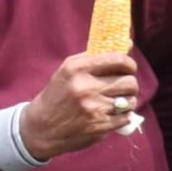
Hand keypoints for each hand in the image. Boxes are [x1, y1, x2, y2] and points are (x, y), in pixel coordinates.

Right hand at [18, 51, 141, 160]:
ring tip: (114, 102)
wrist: (41, 128)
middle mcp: (85, 87)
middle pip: (129, 81)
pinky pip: (126, 117)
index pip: (119, 60)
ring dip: (127, 101)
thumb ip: (97, 57)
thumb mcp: (69, 70)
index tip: (128, 68)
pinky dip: (122, 116)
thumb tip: (129, 43)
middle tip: (120, 87)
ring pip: (131, 100)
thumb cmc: (58, 95)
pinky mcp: (99, 125)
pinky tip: (110, 115)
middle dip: (129, 84)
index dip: (129, 64)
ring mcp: (93, 107)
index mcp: (76, 69)